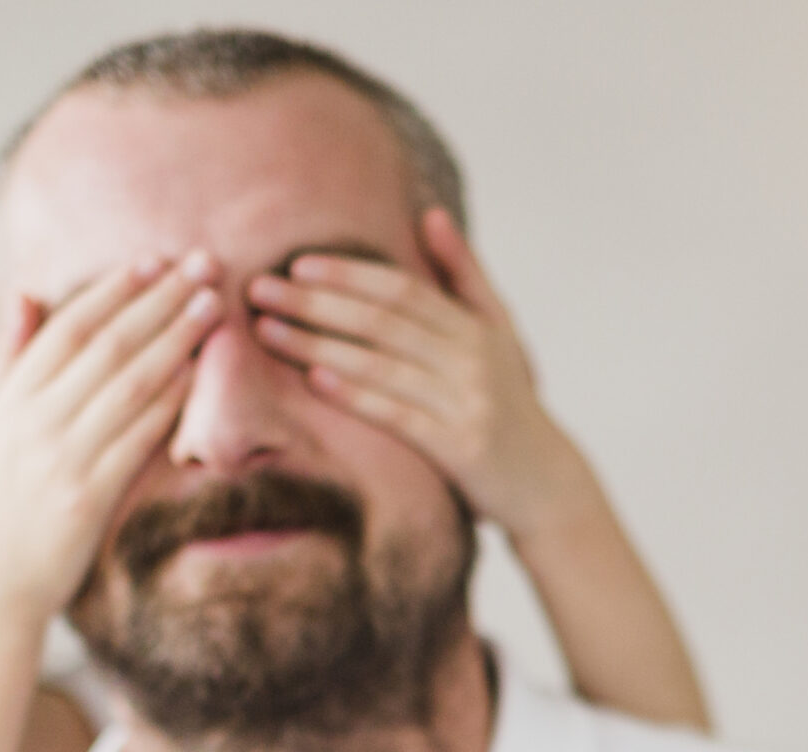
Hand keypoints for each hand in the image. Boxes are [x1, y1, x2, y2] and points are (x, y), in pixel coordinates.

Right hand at [0, 255, 222, 618]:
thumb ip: (8, 358)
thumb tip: (27, 294)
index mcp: (12, 397)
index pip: (69, 326)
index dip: (116, 289)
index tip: (156, 261)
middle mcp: (35, 420)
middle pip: (108, 344)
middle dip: (160, 301)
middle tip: (203, 266)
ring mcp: (62, 457)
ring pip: (128, 384)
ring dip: (175, 340)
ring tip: (211, 308)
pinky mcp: (88, 496)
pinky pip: (136, 439)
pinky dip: (166, 404)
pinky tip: (196, 375)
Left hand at [246, 209, 595, 542]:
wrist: (546, 483)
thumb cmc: (512, 404)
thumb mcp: (499, 334)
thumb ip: (464, 275)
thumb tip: (430, 213)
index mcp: (475, 328)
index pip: (402, 290)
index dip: (348, 274)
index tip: (297, 264)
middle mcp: (471, 359)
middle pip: (382, 320)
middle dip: (317, 302)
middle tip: (261, 289)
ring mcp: (466, 403)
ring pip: (381, 364)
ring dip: (318, 344)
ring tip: (268, 331)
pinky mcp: (460, 448)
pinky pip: (398, 416)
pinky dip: (355, 396)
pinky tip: (314, 380)